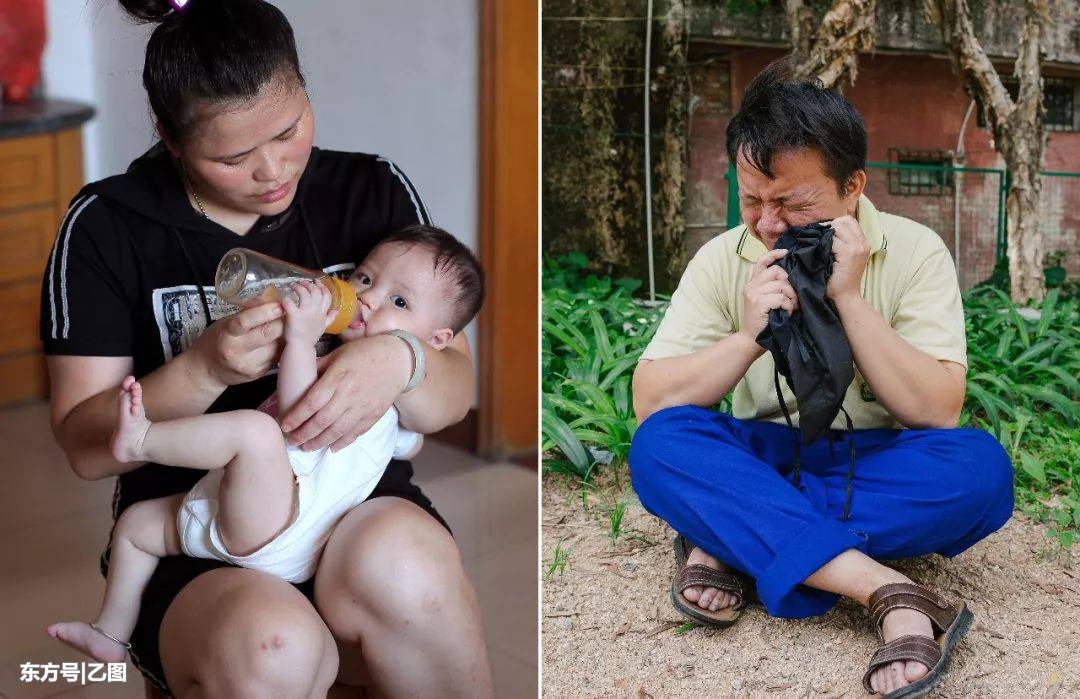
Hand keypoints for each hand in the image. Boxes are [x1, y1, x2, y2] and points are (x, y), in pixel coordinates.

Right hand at [186, 302, 284, 387]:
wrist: (207, 370)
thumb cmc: (216, 341)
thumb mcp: (226, 323)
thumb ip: (247, 314)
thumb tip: (270, 298)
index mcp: (227, 335)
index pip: (246, 321)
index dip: (265, 312)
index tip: (279, 304)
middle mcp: (238, 352)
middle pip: (268, 334)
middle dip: (282, 321)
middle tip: (288, 312)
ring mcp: (250, 365)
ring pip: (277, 345)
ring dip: (284, 334)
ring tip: (283, 327)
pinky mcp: (260, 373)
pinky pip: (277, 355)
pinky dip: (281, 346)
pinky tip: (277, 341)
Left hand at [280, 333, 411, 451]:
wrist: (398, 360)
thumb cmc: (365, 353)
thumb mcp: (338, 353)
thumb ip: (318, 367)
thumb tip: (298, 377)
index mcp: (337, 378)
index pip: (312, 402)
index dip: (297, 417)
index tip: (285, 425)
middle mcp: (349, 395)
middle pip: (322, 420)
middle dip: (304, 434)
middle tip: (292, 442)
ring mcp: (362, 407)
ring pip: (338, 431)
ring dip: (320, 442)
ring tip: (307, 448)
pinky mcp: (374, 415)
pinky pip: (356, 433)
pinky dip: (342, 443)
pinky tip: (331, 448)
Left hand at [282, 281, 335, 346]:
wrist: (301, 348)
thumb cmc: (310, 337)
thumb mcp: (323, 327)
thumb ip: (330, 318)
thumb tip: (336, 311)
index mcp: (322, 313)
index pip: (327, 296)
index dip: (322, 287)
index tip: (316, 282)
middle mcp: (315, 312)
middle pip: (316, 292)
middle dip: (309, 285)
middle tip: (302, 282)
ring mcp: (305, 314)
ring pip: (305, 295)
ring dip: (299, 288)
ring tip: (294, 286)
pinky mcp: (293, 317)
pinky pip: (290, 304)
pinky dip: (287, 299)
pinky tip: (285, 299)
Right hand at [737, 248, 798, 341]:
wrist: (750, 340)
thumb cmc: (762, 322)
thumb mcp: (763, 301)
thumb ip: (771, 288)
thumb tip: (789, 277)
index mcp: (752, 284)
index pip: (762, 261)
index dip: (774, 254)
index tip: (786, 253)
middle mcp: (751, 286)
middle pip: (777, 271)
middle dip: (790, 283)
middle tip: (793, 298)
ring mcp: (754, 294)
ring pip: (782, 285)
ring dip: (791, 298)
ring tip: (790, 308)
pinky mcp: (759, 303)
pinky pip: (781, 298)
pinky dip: (788, 306)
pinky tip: (787, 314)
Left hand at [825, 215, 869, 302]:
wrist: (845, 297)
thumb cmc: (840, 279)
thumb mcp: (844, 257)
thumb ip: (840, 242)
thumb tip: (824, 228)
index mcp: (863, 242)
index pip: (848, 220)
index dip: (833, 223)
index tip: (823, 234)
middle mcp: (863, 243)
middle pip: (843, 220)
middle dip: (828, 227)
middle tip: (819, 239)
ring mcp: (857, 248)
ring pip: (837, 227)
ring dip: (825, 235)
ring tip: (819, 246)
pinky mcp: (849, 254)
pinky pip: (831, 240)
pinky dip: (823, 245)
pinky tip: (820, 255)